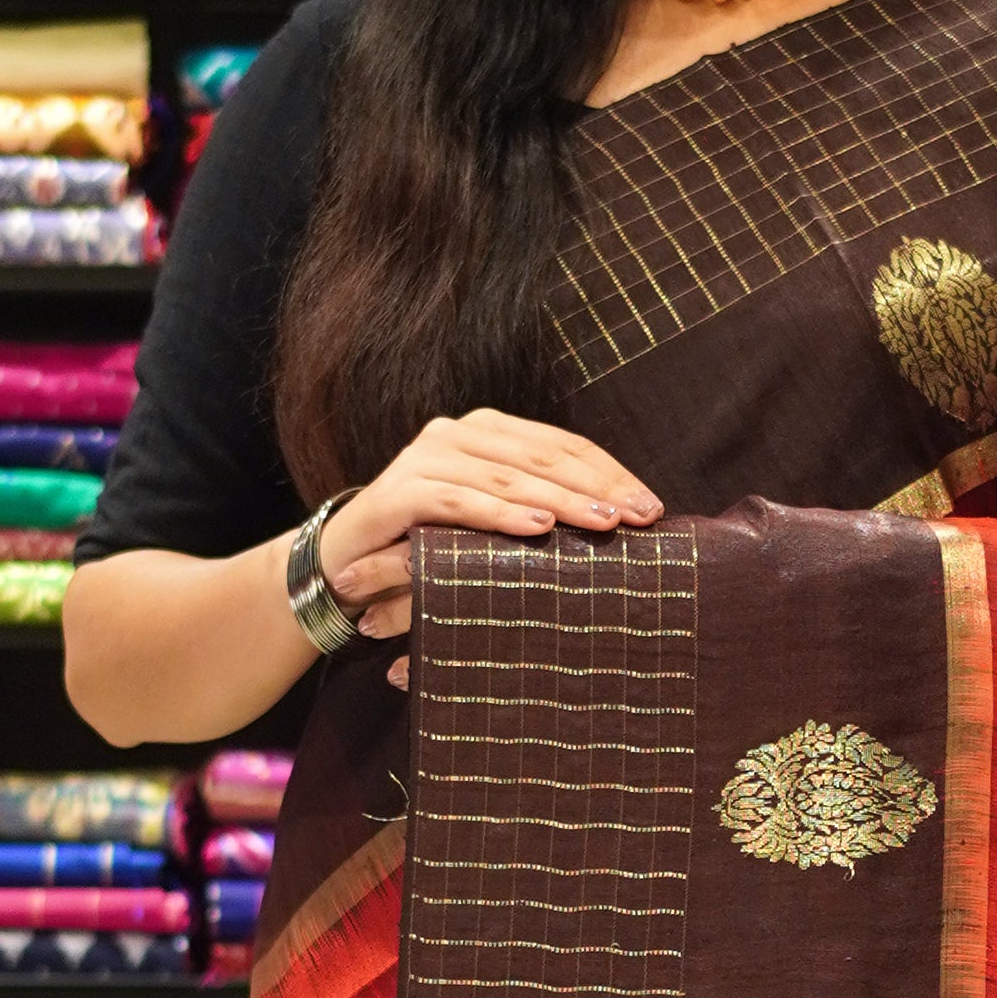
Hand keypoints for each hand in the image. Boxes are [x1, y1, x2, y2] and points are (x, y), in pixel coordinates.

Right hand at [315, 407, 660, 691]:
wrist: (346, 565)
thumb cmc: (432, 548)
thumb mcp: (493, 527)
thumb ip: (538, 511)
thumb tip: (616, 526)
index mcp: (489, 432)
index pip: (562, 445)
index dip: (609, 473)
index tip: (650, 508)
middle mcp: (458, 434)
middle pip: (542, 456)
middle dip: (596, 488)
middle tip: (638, 518)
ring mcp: (426, 457)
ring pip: (507, 475)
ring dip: (560, 500)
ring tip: (602, 524)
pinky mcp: (399, 491)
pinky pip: (458, 501)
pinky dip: (499, 513)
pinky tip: (537, 528)